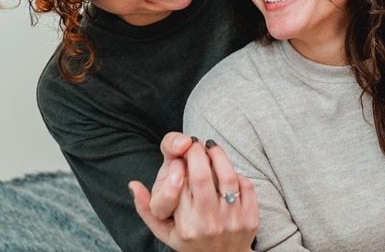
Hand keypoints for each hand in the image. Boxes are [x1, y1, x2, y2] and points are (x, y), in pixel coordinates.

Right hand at [131, 137, 258, 251]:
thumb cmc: (191, 242)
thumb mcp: (165, 232)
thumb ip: (146, 209)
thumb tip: (133, 184)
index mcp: (185, 225)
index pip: (178, 184)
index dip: (179, 162)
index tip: (179, 154)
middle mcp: (208, 223)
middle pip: (201, 175)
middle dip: (197, 152)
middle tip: (195, 144)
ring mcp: (232, 221)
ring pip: (227, 176)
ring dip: (218, 155)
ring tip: (211, 147)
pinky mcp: (251, 219)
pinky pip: (245, 185)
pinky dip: (236, 172)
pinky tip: (227, 169)